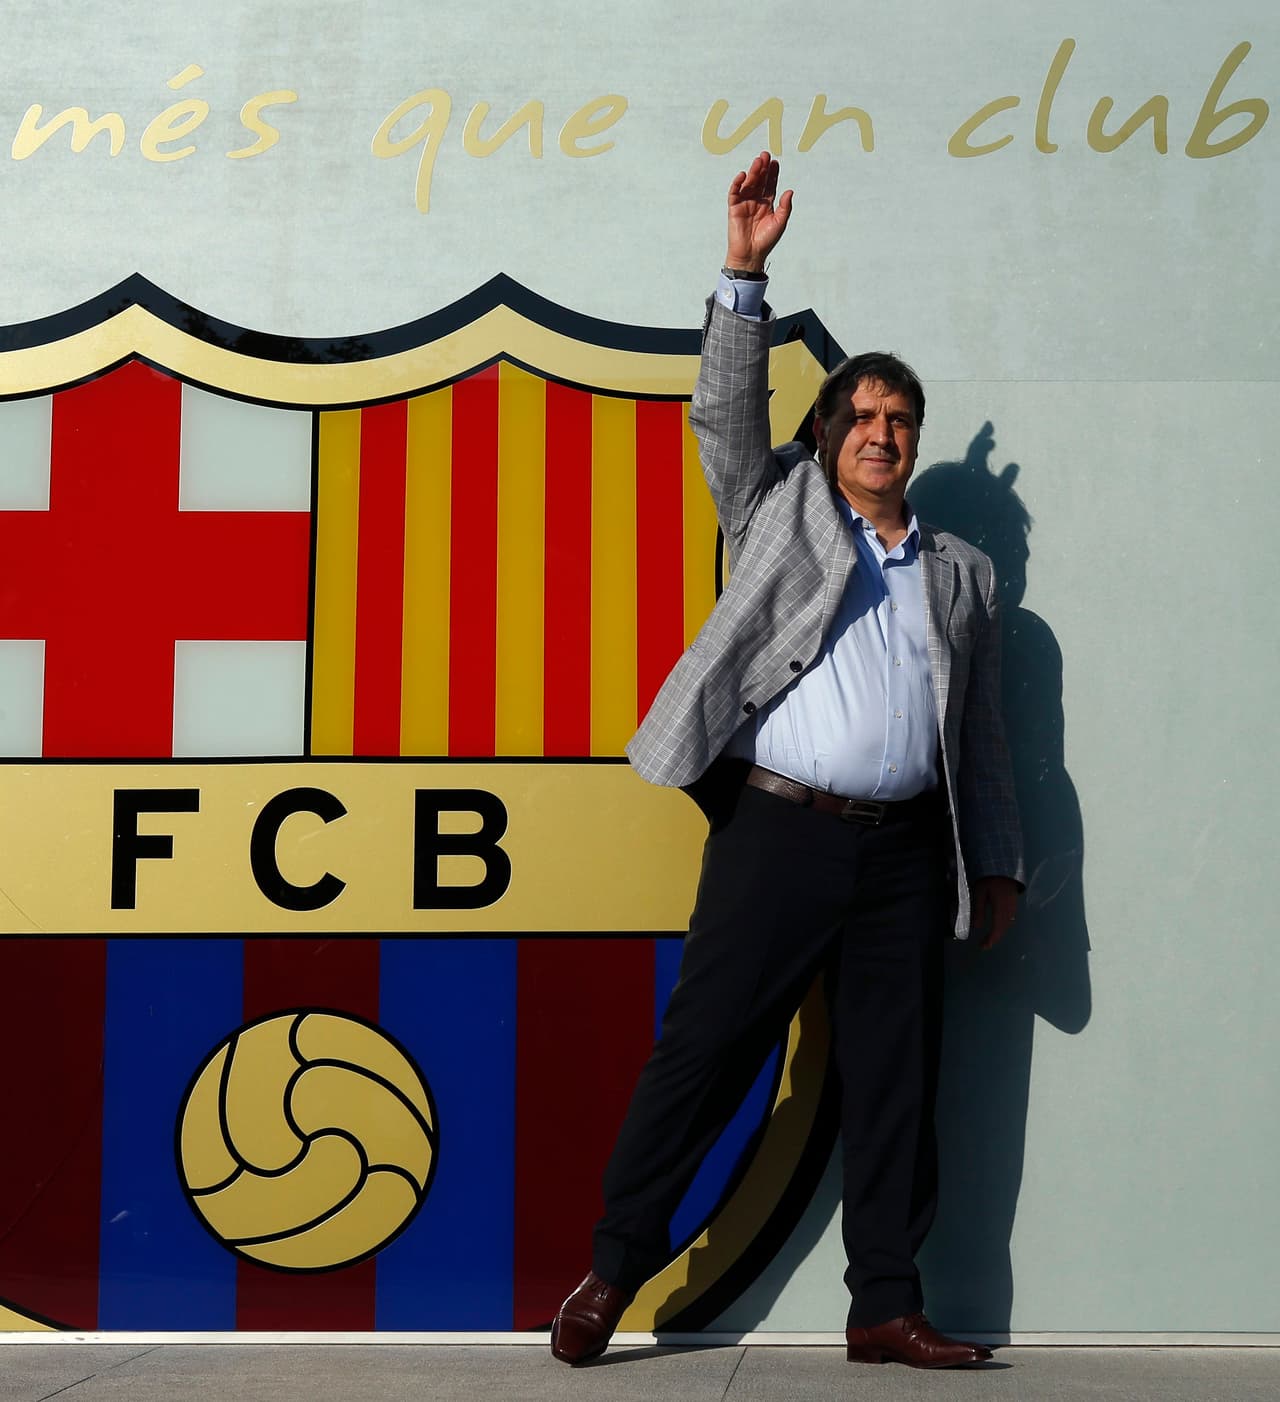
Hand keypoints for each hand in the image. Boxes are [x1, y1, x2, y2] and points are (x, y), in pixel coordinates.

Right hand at [725, 151, 793, 272]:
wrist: (751, 254)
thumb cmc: (766, 241)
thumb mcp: (780, 222)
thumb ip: (785, 207)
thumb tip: (790, 191)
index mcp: (767, 204)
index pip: (770, 184)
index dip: (772, 173)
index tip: (775, 162)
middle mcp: (756, 201)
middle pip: (759, 181)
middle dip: (762, 168)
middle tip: (765, 155)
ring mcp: (744, 203)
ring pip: (748, 184)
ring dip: (752, 172)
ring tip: (757, 161)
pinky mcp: (734, 208)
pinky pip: (734, 193)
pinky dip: (737, 184)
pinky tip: (742, 175)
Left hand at [971, 876, 1018, 949]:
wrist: (1004, 867)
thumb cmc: (989, 878)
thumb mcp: (980, 892)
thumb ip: (979, 910)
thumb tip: (977, 927)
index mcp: (1000, 908)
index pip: (997, 929)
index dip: (991, 940)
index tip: (983, 947)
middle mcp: (1009, 910)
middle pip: (1003, 928)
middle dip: (994, 938)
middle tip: (984, 944)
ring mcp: (1013, 906)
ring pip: (1007, 924)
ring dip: (999, 932)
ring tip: (990, 937)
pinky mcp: (1014, 903)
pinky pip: (1010, 919)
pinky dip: (1003, 925)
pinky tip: (998, 925)